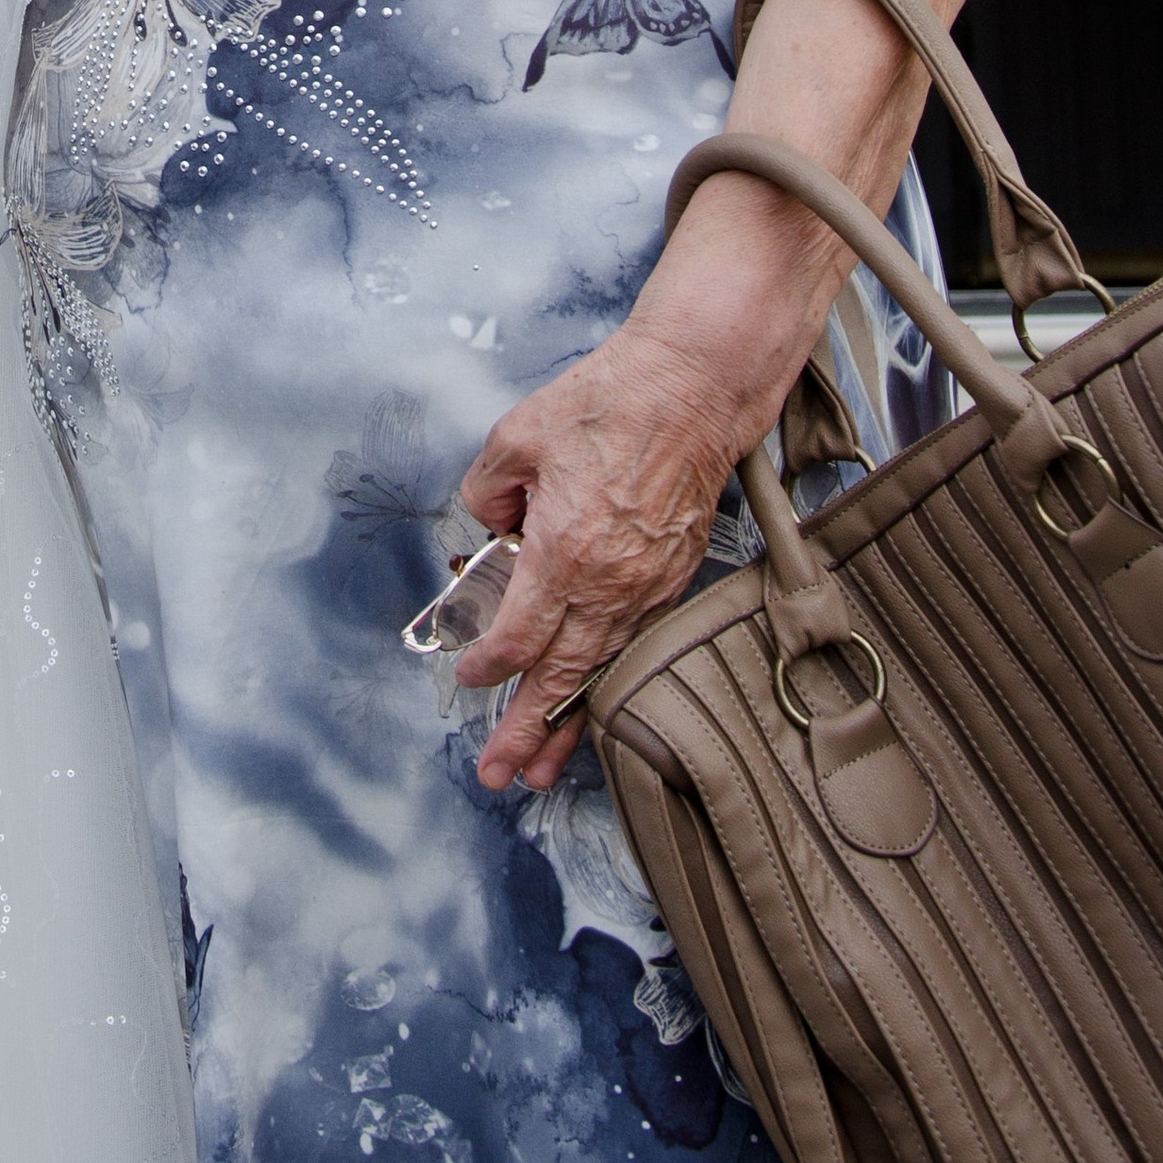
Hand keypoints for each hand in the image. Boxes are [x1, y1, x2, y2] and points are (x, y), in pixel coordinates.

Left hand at [450, 333, 744, 795]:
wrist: (694, 388)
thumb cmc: (611, 401)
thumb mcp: (516, 435)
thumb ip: (488, 490)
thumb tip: (490, 523)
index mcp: (564, 550)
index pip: (519, 635)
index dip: (489, 664)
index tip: (469, 674)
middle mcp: (610, 582)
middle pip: (561, 676)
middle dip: (527, 731)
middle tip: (500, 774)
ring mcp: (649, 585)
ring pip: (601, 671)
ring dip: (570, 724)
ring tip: (542, 769)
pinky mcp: (675, 577)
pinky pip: (633, 645)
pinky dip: (609, 681)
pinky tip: (592, 700)